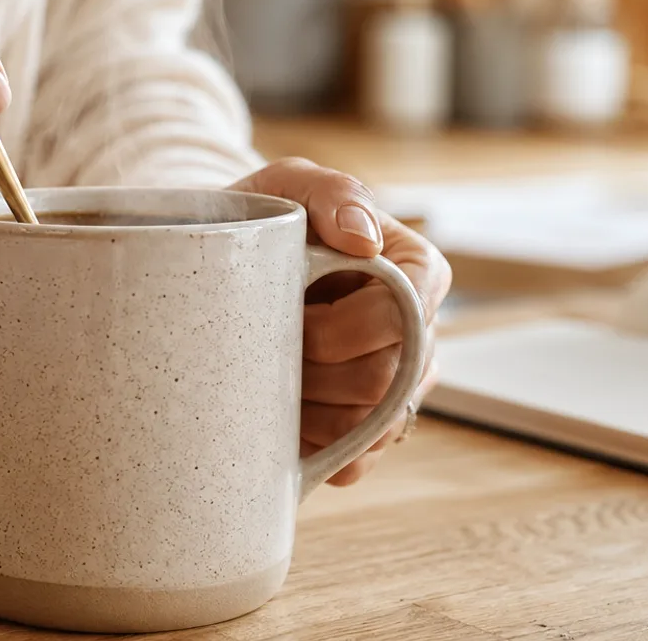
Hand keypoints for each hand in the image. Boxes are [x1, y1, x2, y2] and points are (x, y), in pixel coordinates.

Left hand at [230, 158, 449, 485]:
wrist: (228, 268)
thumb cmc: (266, 221)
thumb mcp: (289, 186)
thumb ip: (331, 194)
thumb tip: (363, 239)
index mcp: (416, 271)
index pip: (408, 316)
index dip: (347, 328)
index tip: (296, 315)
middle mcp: (419, 333)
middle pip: (385, 380)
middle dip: (314, 369)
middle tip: (267, 346)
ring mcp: (397, 386)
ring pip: (370, 427)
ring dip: (308, 409)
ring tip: (269, 375)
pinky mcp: (365, 429)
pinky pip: (354, 462)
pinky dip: (310, 447)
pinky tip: (280, 415)